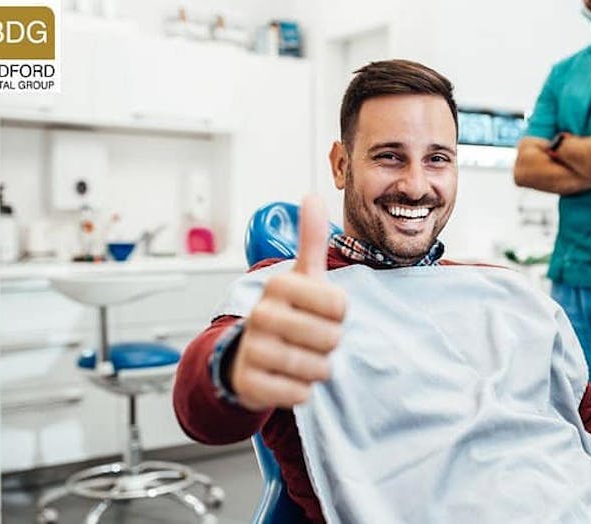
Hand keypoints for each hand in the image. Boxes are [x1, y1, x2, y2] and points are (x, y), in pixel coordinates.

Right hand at [230, 195, 346, 411]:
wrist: (250, 355)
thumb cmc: (288, 313)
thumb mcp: (302, 276)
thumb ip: (310, 238)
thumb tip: (312, 196)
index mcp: (280, 285)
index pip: (340, 306)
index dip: (339, 316)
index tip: (321, 313)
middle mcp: (261, 314)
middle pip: (331, 338)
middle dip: (329, 344)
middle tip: (312, 339)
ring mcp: (253, 349)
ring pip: (316, 368)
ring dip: (318, 368)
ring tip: (303, 358)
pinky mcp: (250, 383)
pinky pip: (299, 394)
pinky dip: (301, 391)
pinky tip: (289, 378)